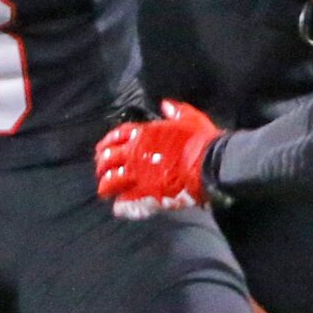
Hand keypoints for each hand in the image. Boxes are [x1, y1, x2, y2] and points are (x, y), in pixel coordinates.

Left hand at [94, 100, 221, 217]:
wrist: (210, 164)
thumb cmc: (202, 141)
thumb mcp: (190, 119)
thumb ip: (176, 111)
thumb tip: (166, 105)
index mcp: (143, 134)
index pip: (115, 137)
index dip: (108, 144)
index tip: (103, 150)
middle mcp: (134, 153)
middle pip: (107, 159)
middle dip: (102, 166)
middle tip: (102, 171)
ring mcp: (137, 175)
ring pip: (110, 181)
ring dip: (106, 186)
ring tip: (105, 190)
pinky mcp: (145, 195)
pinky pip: (125, 202)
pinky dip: (121, 206)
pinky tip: (119, 208)